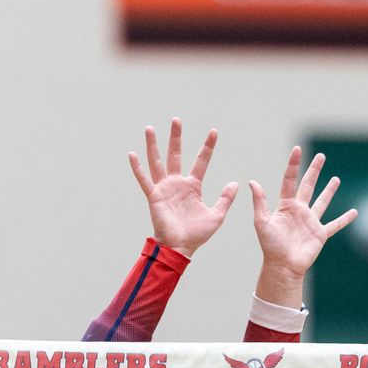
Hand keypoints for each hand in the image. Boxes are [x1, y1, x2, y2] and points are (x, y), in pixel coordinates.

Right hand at [127, 118, 237, 256]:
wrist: (180, 247)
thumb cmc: (197, 234)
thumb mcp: (216, 215)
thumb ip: (225, 199)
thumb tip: (235, 183)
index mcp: (192, 186)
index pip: (201, 161)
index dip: (207, 146)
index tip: (214, 131)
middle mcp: (177, 183)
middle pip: (176, 155)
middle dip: (176, 137)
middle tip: (176, 120)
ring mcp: (164, 188)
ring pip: (157, 162)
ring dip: (153, 145)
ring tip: (150, 128)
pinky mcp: (154, 196)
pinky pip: (144, 180)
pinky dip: (137, 168)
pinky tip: (132, 154)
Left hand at [250, 147, 356, 301]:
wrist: (282, 266)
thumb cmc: (270, 246)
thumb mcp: (262, 222)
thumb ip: (260, 202)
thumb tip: (252, 182)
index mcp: (285, 206)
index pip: (290, 180)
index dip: (293, 165)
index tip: (297, 149)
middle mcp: (299, 211)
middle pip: (308, 185)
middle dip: (314, 170)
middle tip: (321, 156)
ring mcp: (311, 222)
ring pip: (322, 202)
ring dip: (329, 191)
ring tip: (336, 179)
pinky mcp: (320, 234)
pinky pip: (335, 225)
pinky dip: (345, 219)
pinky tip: (354, 212)